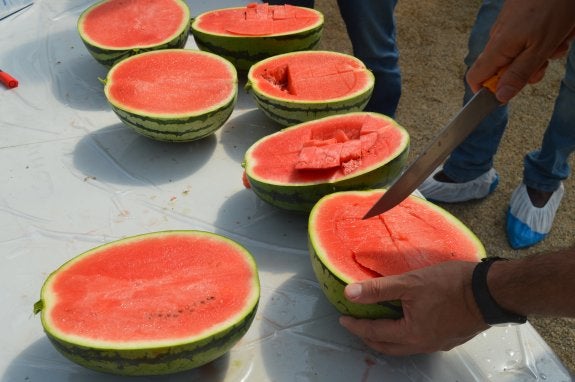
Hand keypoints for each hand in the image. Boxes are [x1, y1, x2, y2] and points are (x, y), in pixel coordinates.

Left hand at [339, 261, 487, 355]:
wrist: (491, 291)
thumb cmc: (452, 285)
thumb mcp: (410, 283)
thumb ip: (379, 289)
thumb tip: (350, 293)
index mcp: (411, 334)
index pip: (374, 333)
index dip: (356, 326)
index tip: (343, 319)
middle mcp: (423, 344)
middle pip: (388, 346)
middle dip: (369, 337)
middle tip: (357, 325)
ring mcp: (438, 343)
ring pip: (405, 345)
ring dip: (388, 337)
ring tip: (378, 323)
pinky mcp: (450, 338)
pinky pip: (420, 340)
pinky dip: (406, 333)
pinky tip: (407, 321)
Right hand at [467, 0, 574, 102]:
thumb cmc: (554, 5)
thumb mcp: (541, 47)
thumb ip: (519, 74)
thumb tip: (500, 97)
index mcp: (498, 47)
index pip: (475, 78)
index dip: (488, 90)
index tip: (510, 92)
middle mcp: (498, 38)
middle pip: (502, 69)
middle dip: (527, 70)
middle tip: (545, 62)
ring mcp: (508, 27)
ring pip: (520, 53)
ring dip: (542, 53)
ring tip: (558, 39)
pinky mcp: (519, 18)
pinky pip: (528, 38)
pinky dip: (544, 38)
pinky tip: (559, 28)